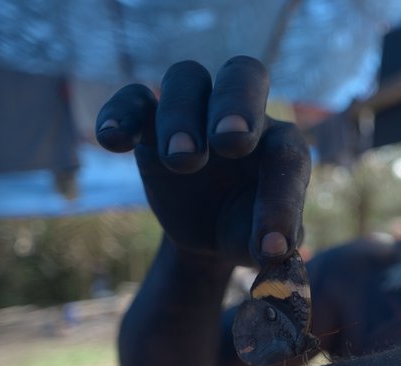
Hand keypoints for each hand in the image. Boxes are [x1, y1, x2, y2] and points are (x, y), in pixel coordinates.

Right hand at [95, 56, 309, 265]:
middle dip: (237, 104)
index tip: (269, 245)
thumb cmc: (245, 229)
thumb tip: (275, 255)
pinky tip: (113, 141)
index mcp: (280, 146)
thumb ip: (275, 248)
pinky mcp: (151, 125)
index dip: (281, 201)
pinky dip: (120, 112)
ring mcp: (195, 114)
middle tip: (229, 141)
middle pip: (243, 74)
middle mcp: (242, 117)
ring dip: (181, 116)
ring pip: (186, 79)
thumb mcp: (262, 245)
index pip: (287, 156)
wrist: (209, 229)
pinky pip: (133, 99)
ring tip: (180, 160)